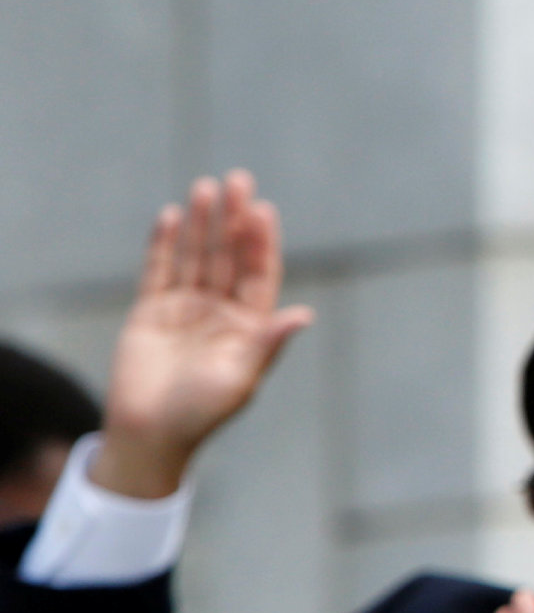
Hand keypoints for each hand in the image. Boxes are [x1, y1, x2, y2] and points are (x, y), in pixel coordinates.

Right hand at [88, 171, 316, 500]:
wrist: (150, 433)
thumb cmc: (202, 413)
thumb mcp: (241, 378)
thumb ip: (268, 342)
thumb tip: (305, 314)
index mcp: (250, 326)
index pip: (259, 273)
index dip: (261, 242)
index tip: (263, 209)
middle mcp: (221, 311)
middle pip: (228, 256)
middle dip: (233, 220)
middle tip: (237, 179)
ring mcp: (186, 308)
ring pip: (195, 256)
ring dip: (200, 223)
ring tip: (205, 186)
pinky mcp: (151, 311)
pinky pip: (159, 271)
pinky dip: (164, 244)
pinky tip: (171, 216)